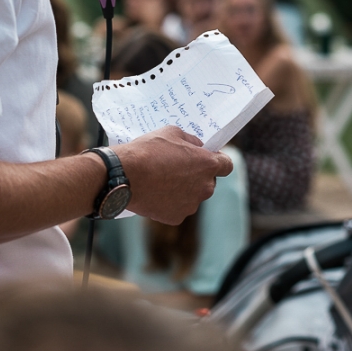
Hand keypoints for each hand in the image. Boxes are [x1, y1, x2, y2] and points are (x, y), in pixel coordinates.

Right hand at [115, 127, 233, 224]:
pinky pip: (178, 208)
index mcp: (207, 165)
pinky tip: (155, 193)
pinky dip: (170, 202)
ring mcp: (191, 205)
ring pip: (193, 196)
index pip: (227, 165)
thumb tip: (198, 146)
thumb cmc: (148, 151)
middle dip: (197, 176)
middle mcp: (205, 187)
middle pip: (209, 182)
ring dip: (184, 190)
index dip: (217, 161)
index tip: (206, 158)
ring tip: (162, 181)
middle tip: (177, 168)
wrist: (124, 176)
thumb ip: (191, 140)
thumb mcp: (172, 133)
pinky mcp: (177, 217)